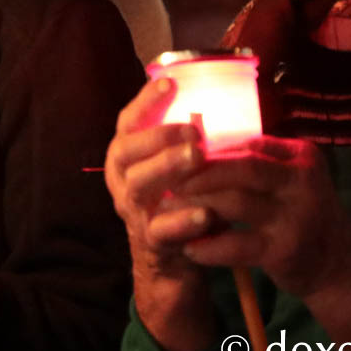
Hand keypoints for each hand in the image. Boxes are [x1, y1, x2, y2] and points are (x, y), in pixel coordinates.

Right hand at [104, 78, 214, 350]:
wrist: (174, 267)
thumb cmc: (182, 205)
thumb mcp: (180, 171)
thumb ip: (189, 142)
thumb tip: (227, 102)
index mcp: (128, 159)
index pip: (127, 122)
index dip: (145, 102)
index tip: (170, 83)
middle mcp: (123, 182)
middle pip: (124, 152)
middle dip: (157, 137)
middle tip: (193, 130)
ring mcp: (134, 214)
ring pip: (137, 187)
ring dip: (166, 169)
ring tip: (197, 157)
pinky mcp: (151, 244)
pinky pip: (160, 231)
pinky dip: (181, 221)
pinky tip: (204, 214)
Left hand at [174, 135, 350, 298]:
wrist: (340, 268)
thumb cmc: (300, 217)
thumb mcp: (289, 181)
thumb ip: (255, 162)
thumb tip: (196, 145)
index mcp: (302, 156)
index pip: (246, 145)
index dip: (208, 152)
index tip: (176, 158)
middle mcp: (304, 182)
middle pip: (241, 168)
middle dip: (198, 175)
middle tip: (167, 182)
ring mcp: (298, 216)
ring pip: (235, 203)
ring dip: (196, 207)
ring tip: (168, 211)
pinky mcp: (287, 250)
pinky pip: (237, 244)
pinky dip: (209, 246)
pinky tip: (189, 247)